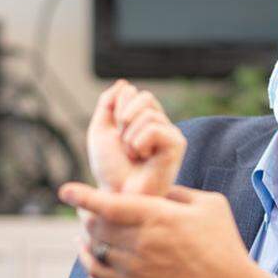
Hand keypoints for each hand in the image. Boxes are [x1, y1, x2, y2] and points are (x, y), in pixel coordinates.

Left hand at [61, 183, 274, 277]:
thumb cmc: (223, 244)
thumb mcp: (208, 204)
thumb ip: (175, 192)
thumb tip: (152, 187)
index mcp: (159, 217)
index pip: (110, 205)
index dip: (84, 196)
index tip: (64, 190)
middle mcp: (142, 243)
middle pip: (97, 224)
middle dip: (88, 211)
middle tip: (89, 204)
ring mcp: (136, 268)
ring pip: (95, 246)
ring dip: (89, 232)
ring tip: (90, 222)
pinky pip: (98, 271)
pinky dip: (87, 257)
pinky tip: (86, 247)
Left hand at [87, 80, 185, 196]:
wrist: (116, 194)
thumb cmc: (110, 169)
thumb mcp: (100, 131)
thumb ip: (108, 104)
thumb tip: (123, 83)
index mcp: (144, 120)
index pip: (133, 92)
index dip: (118, 110)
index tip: (116, 135)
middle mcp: (160, 125)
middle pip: (145, 97)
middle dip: (125, 119)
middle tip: (125, 145)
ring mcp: (170, 135)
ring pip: (148, 114)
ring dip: (130, 137)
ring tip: (133, 156)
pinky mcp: (177, 146)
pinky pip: (155, 128)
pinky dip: (140, 143)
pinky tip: (142, 159)